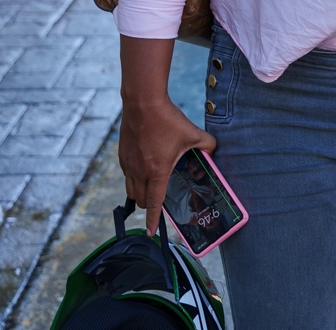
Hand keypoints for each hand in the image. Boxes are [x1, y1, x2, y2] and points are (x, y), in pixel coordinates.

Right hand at [118, 98, 216, 233]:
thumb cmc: (167, 119)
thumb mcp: (192, 133)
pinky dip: (133, 178)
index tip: (151, 231)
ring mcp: (128, 163)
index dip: (152, 219)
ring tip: (149, 190)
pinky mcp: (122, 154)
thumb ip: (207, 146)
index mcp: (157, 171)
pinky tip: (143, 169)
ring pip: (130, 188)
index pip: (154, 202)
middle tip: (157, 204)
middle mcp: (139, 171)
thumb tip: (213, 154)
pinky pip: (126, 174)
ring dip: (139, 193)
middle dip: (148, 206)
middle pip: (140, 199)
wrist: (142, 102)